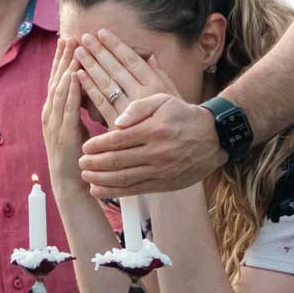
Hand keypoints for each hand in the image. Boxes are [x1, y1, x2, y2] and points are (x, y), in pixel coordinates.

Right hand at [41, 39, 88, 184]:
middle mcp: (50, 113)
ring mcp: (54, 123)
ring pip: (59, 89)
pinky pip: (67, 107)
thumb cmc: (78, 154)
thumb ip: (79, 108)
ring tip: (73, 49)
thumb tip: (88, 88)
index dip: (61, 60)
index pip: (57, 80)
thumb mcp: (77, 126)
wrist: (70, 183)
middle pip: (55, 79)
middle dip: (61, 57)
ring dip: (66, 67)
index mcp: (54, 111)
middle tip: (68, 36)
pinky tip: (75, 75)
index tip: (67, 40)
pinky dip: (71, 89)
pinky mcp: (63, 133)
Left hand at [71, 30, 178, 124]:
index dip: (116, 46)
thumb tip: (150, 56)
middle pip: (117, 70)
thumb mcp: (173, 96)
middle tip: (84, 37)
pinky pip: (102, 105)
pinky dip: (89, 89)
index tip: (102, 32)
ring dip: (91, 67)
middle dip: (100, 52)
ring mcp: (131, 112)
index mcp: (156, 86)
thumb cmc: (180, 121)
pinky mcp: (121, 128)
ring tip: (78, 52)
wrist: (188, 150)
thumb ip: (161, 76)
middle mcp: (144, 97)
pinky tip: (79, 76)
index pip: (132, 61)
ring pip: (107, 85)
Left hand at [80, 95, 224, 197]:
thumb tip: (116, 122)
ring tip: (86, 177)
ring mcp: (161, 170)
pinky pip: (135, 190)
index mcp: (153, 130)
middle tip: (80, 163)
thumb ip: (137, 108)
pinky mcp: (164, 184)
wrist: (213, 137)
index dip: (97, 145)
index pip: (117, 140)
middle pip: (117, 161)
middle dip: (94, 164)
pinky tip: (99, 190)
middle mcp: (156, 152)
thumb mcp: (163, 100)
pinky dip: (115, 192)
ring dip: (101, 180)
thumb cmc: (183, 115)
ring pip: (123, 178)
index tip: (85, 147)